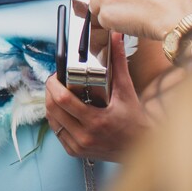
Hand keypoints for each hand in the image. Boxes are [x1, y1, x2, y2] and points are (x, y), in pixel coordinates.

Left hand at [45, 33, 149, 160]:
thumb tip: (116, 37)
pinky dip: (57, 119)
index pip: (62, 100)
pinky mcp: (76, 152)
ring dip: (50, 105)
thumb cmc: (136, 121)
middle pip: (52, 109)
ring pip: (52, 121)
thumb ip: (119, 63)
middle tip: (55, 81)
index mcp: (96, 121)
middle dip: (49, 92)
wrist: (142, 150)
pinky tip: (63, 110)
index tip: (54, 75)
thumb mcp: (127, 92)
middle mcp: (85, 137)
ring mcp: (79, 146)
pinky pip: (57, 132)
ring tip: (58, 93)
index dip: (52, 84)